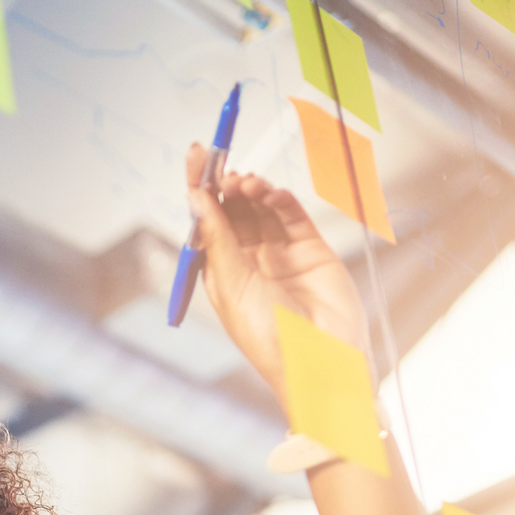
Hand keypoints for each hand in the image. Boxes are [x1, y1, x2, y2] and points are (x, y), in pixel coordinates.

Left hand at [185, 143, 367, 394]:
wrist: (319, 360)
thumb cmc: (267, 335)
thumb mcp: (232, 285)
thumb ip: (218, 238)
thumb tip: (197, 198)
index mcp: (220, 273)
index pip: (206, 222)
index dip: (199, 188)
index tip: (195, 155)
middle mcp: (248, 261)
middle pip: (233, 210)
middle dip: (226, 185)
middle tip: (223, 165)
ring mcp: (280, 254)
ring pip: (262, 209)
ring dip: (252, 190)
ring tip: (246, 182)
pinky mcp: (311, 250)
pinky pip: (293, 216)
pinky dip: (282, 199)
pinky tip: (271, 193)